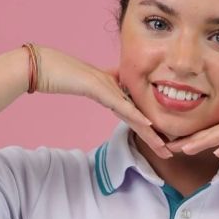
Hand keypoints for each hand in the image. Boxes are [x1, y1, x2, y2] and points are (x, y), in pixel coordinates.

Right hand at [31, 45, 172, 158]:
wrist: (48, 66)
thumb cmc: (64, 75)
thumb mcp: (88, 87)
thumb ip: (100, 90)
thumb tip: (107, 95)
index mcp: (114, 95)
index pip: (134, 116)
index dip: (147, 131)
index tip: (159, 145)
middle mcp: (116, 92)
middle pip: (139, 119)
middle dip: (154, 137)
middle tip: (169, 153)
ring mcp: (111, 90)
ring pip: (136, 115)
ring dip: (151, 133)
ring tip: (164, 147)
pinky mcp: (103, 89)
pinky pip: (123, 106)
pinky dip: (136, 116)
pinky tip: (149, 125)